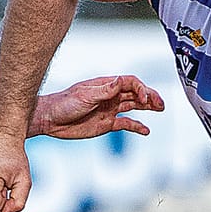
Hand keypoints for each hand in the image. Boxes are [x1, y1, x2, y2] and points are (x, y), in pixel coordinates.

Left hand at [35, 75, 164, 140]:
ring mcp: (109, 110)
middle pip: (136, 94)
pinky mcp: (106, 124)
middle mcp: (110, 97)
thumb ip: (104, 90)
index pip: (130, 83)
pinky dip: (136, 126)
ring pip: (134, 107)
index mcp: (106, 86)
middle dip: (150, 97)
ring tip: (160, 109)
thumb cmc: (63, 104)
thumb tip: (120, 81)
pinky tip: (145, 130)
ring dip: (147, 108)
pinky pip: (126, 124)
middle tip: (161, 104)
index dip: (141, 89)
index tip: (144, 100)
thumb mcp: (84, 95)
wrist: (49, 119)